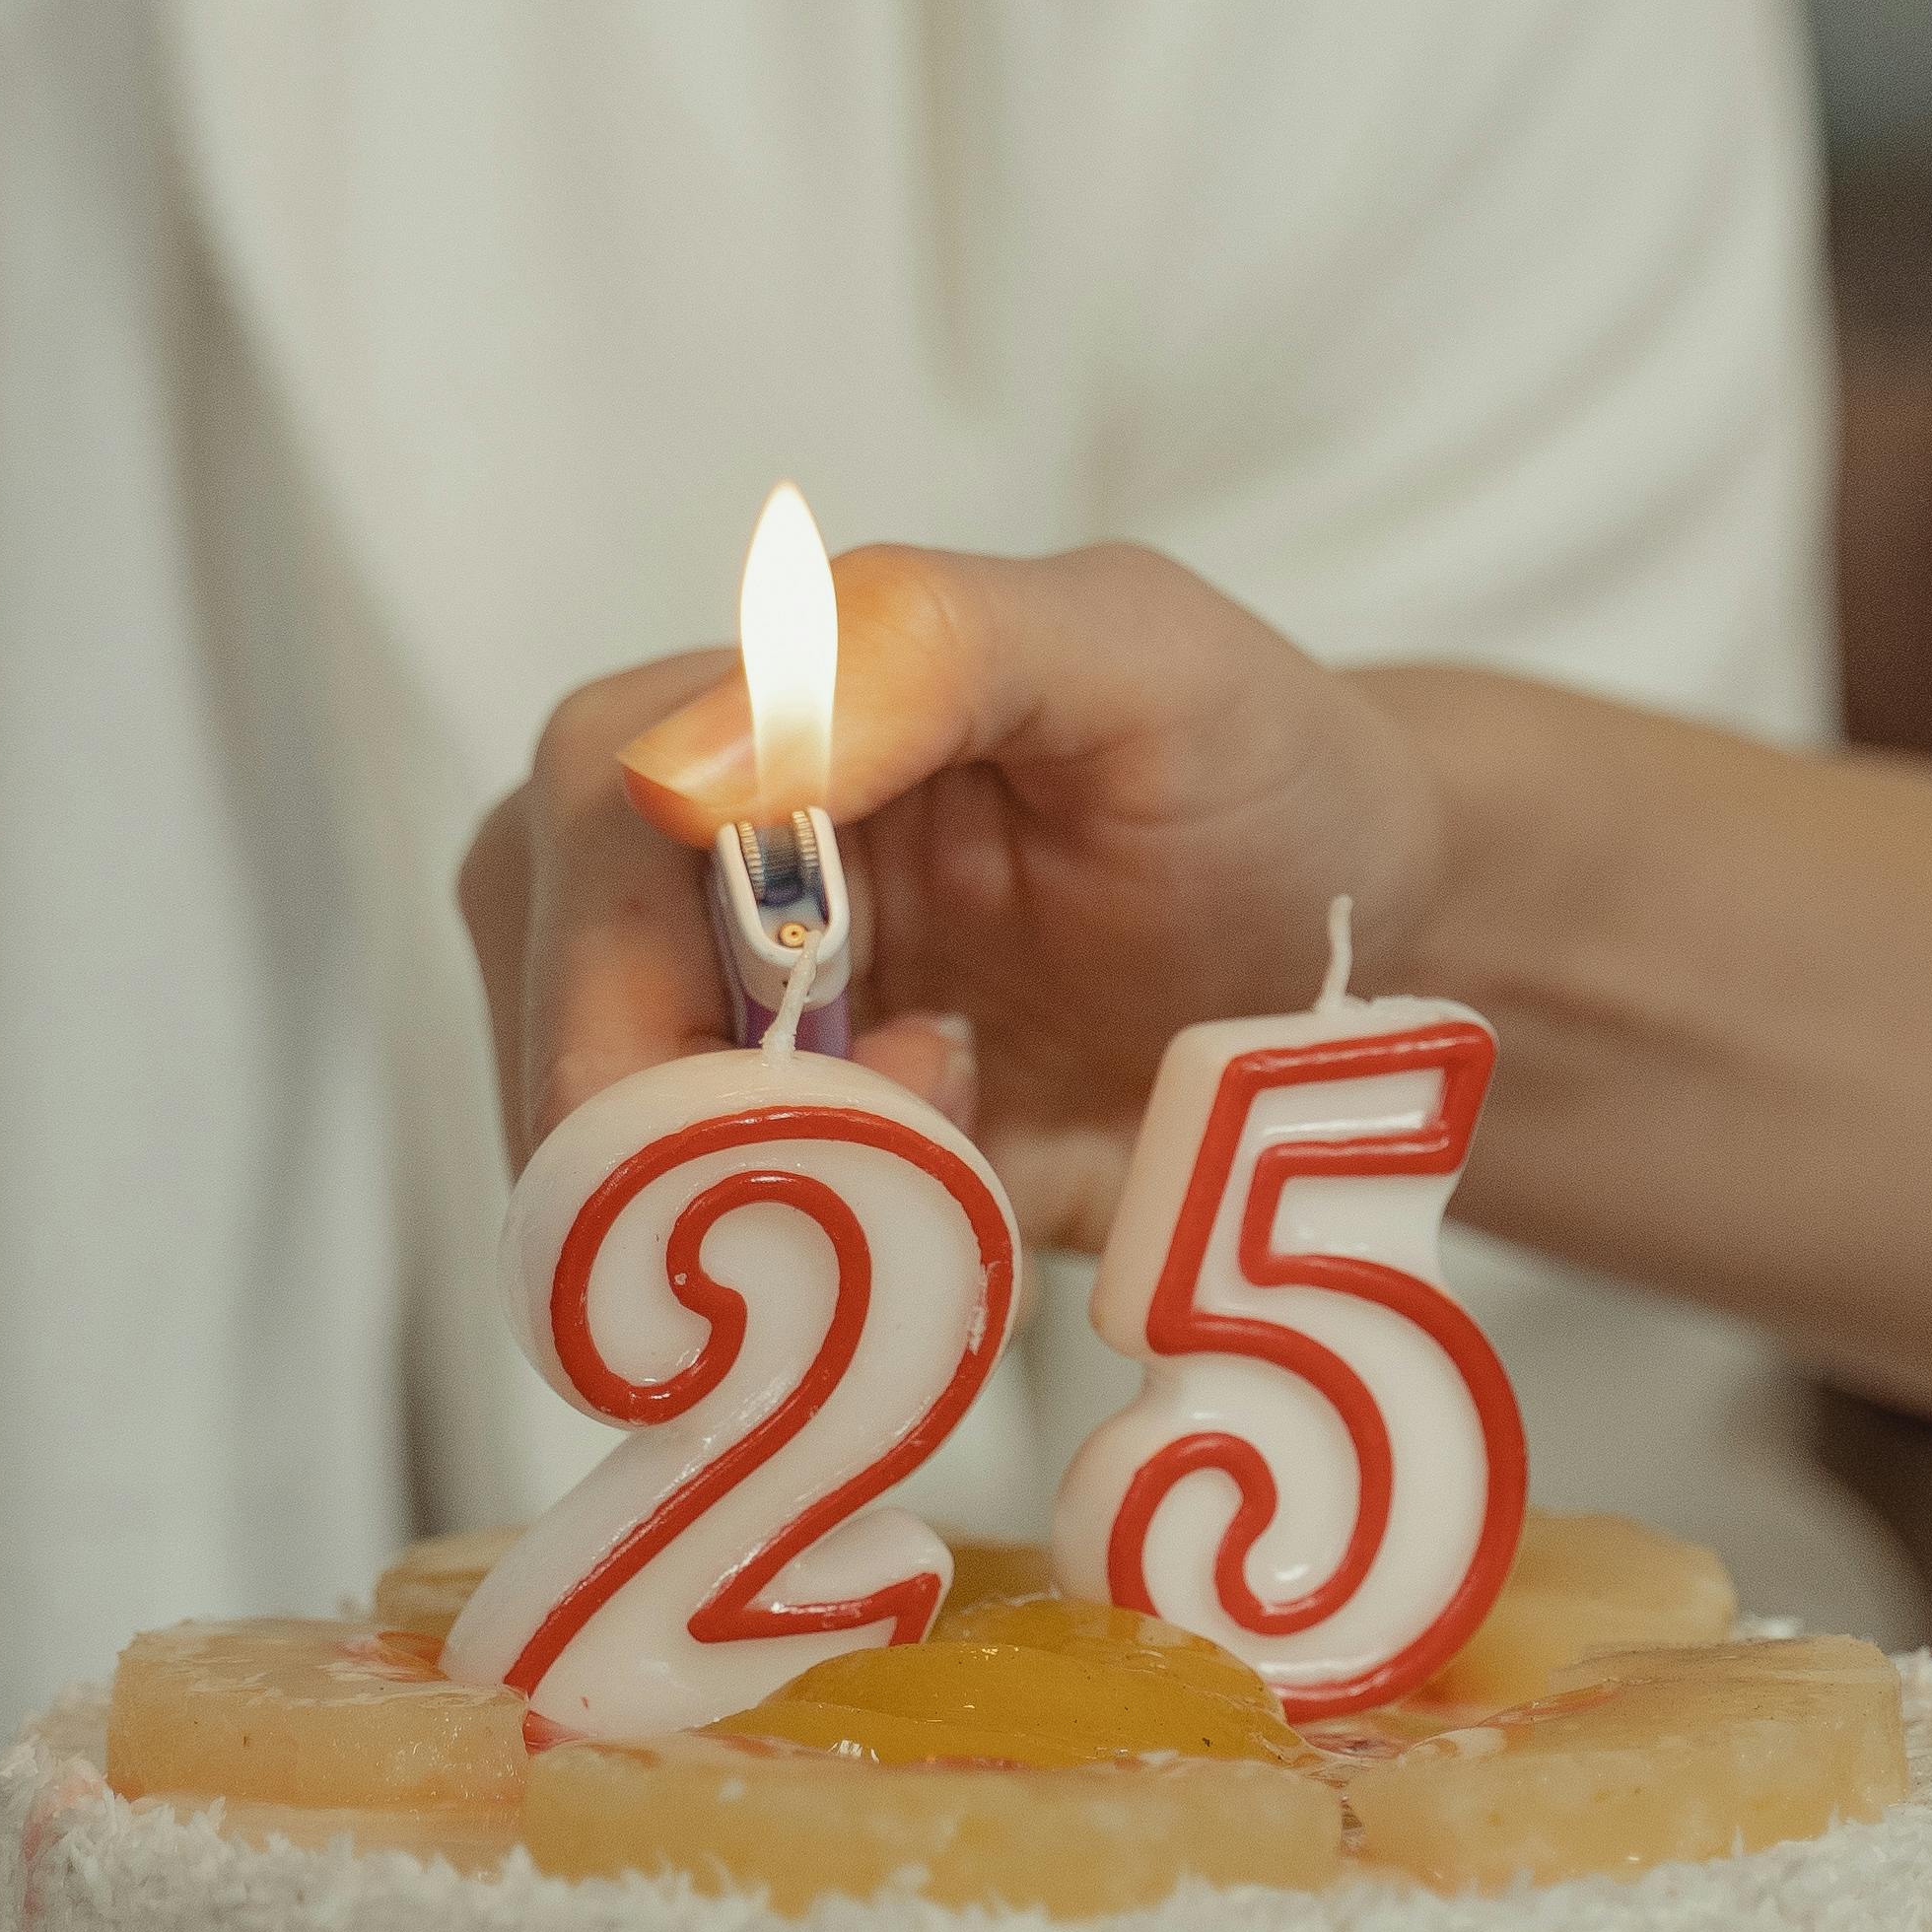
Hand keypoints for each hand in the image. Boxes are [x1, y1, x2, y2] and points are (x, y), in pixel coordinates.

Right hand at [458, 541, 1439, 1245]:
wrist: (1356, 949)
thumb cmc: (1253, 775)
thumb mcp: (1134, 653)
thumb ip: (914, 645)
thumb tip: (660, 771)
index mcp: (702, 719)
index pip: (587, 887)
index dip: (695, 1015)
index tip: (916, 1067)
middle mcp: (640, 883)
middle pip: (576, 1070)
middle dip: (751, 1144)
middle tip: (964, 1109)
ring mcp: (680, 1045)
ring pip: (622, 1206)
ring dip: (803, 1215)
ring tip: (978, 1137)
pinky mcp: (748, 1181)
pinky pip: (712, 1287)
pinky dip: (836, 1280)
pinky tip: (958, 1203)